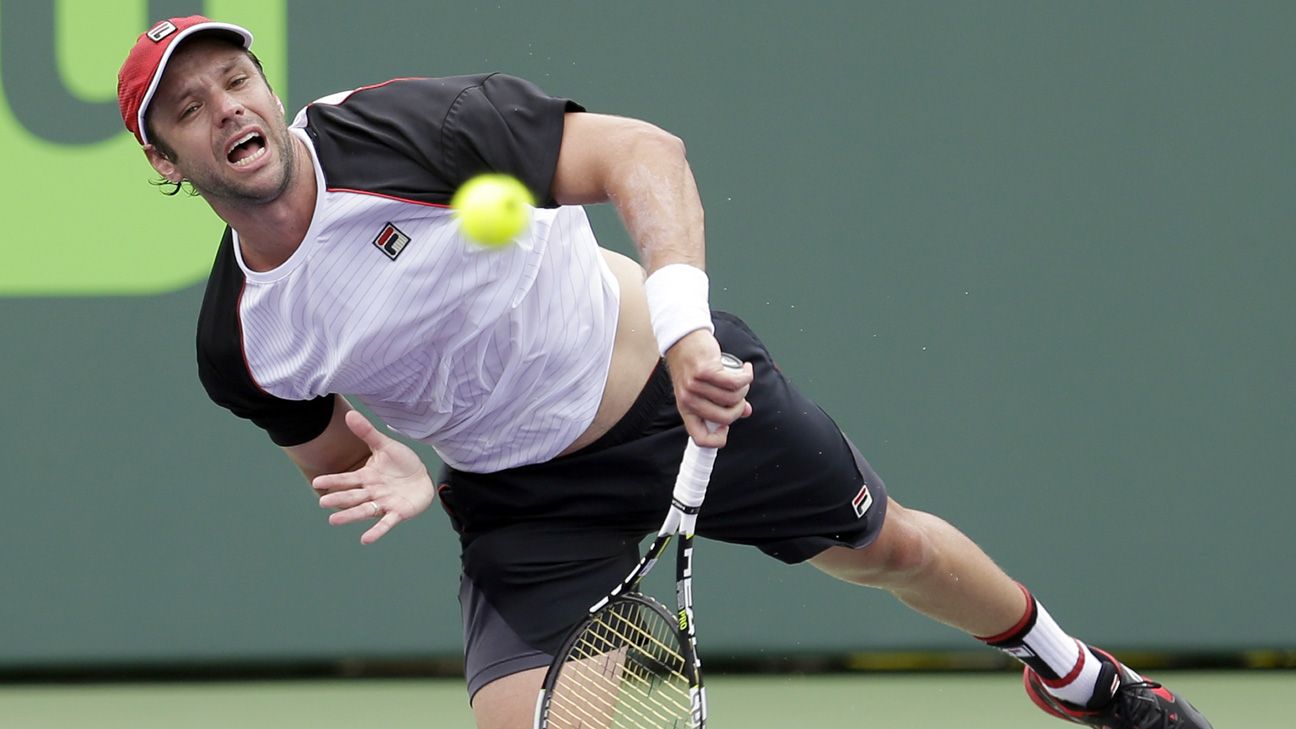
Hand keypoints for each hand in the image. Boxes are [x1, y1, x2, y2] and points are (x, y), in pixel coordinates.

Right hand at [310, 410, 435, 544]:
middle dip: (338, 498)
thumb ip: (367, 432)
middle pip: (352, 496)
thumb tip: (349, 413)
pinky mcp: (397, 513)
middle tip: (323, 502)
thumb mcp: (385, 445)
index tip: (316, 482)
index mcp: (366, 476)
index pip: (346, 479)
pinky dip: (376, 531)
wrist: (422, 477)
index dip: (332, 481)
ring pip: (363, 510)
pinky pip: (385, 523)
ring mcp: (383, 503)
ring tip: (333, 521)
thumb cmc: (400, 462)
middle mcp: (371, 492)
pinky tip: (365, 540)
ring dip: (350, 516)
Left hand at [665, 330, 753, 447]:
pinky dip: (746, 376)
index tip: (726, 427)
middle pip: (725, 418)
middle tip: (740, 394)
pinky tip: (746, 369)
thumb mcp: (703, 388)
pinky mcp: (705, 372)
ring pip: (733, 398)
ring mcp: (695, 387)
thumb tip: (746, 411)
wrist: (683, 338)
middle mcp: (689, 401)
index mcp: (686, 410)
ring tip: (742, 377)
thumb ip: (723, 402)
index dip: (718, 439)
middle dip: (739, 407)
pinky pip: (735, 382)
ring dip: (744, 388)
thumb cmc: (695, 364)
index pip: (700, 438)